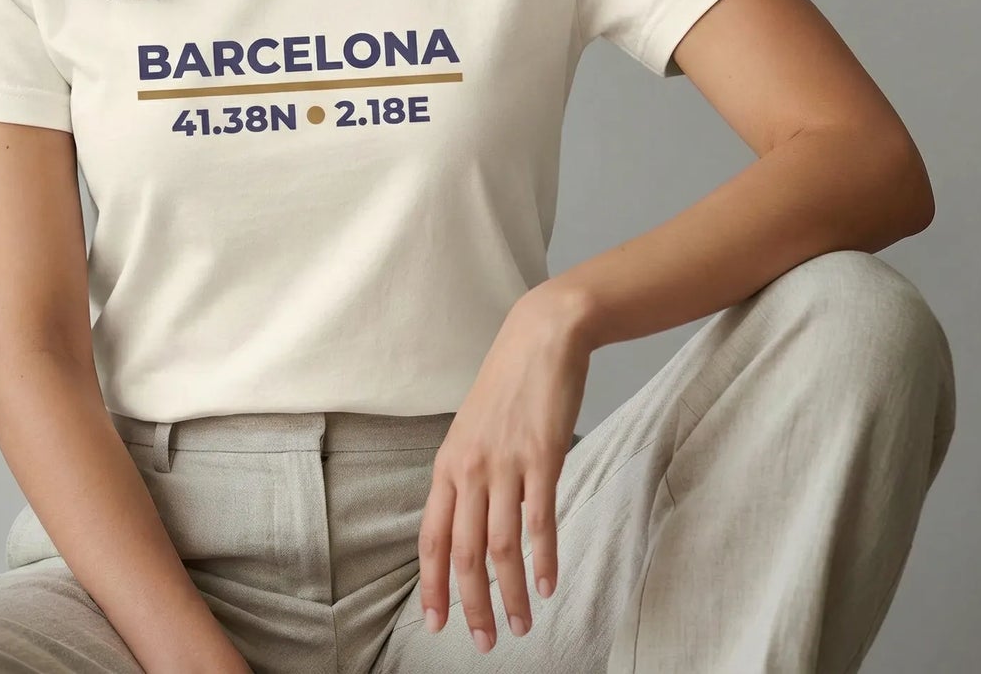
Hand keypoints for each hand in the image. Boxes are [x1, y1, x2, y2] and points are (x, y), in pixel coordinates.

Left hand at [417, 283, 592, 649]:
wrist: (540, 339)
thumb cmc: (507, 386)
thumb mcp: (472, 432)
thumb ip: (468, 477)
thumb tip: (468, 524)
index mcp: (447, 464)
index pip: (432, 537)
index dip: (433, 584)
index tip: (436, 623)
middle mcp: (469, 468)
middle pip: (464, 551)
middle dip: (472, 604)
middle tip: (485, 642)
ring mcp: (505, 463)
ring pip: (501, 546)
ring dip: (511, 594)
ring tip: (523, 625)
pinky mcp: (542, 457)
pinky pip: (539, 520)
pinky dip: (544, 558)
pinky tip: (548, 585)